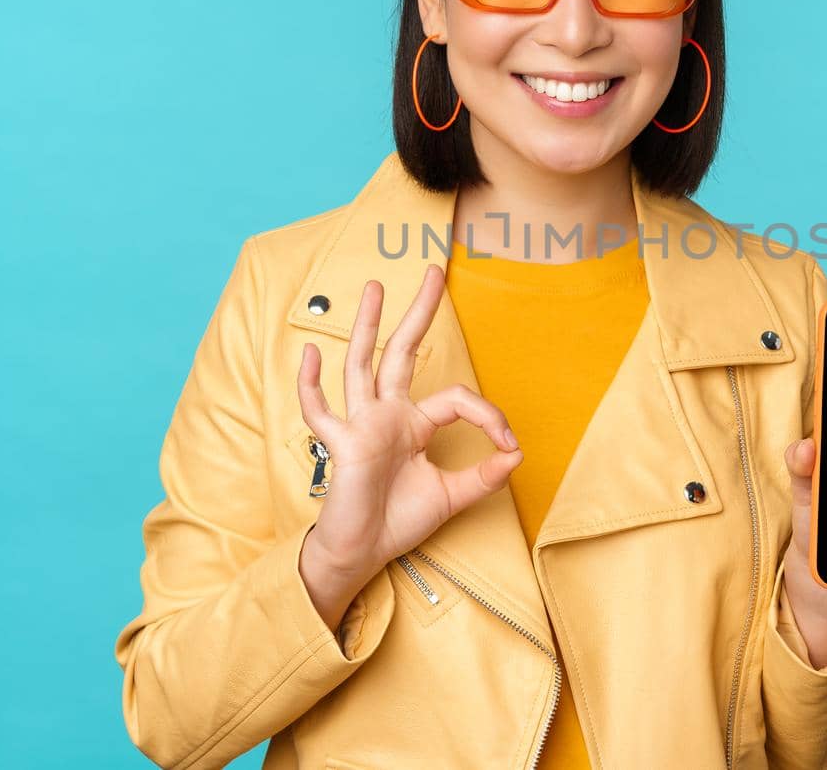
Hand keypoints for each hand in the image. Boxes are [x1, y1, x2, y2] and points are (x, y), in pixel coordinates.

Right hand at [296, 263, 524, 585]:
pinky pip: (319, 411)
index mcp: (414, 423)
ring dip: (368, 326)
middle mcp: (387, 415)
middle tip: (434, 272)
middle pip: (402, 352)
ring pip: (362, 365)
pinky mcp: (340, 445)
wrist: (363, 553)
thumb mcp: (452, 496)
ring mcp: (361, 425)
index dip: (488, 415)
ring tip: (375, 288)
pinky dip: (311, 384)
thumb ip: (484, 476)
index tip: (509, 444)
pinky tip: (309, 355)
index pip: (456, 398)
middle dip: (418, 312)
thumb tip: (517, 454)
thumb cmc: (398, 521)